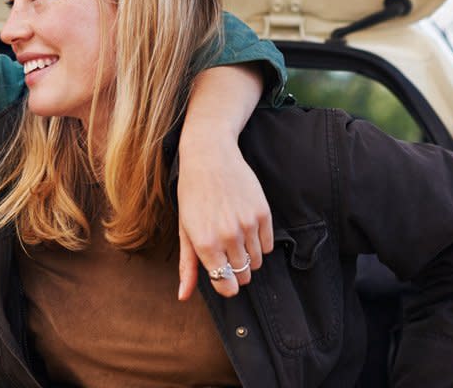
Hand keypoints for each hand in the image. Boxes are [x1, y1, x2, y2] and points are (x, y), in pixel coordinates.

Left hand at [175, 65, 271, 299]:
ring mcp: (248, 226)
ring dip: (248, 256)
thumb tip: (183, 296)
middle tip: (226, 252)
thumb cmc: (192, 193)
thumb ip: (187, 265)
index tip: (224, 277)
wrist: (210, 156)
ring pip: (257, 261)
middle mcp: (228, 237)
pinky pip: (269, 245)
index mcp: (205, 244)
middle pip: (243, 275)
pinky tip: (247, 227)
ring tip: (235, 236)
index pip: (226, 286)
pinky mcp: (263, 214)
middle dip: (237, 270)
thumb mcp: (184, 229)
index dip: (226, 286)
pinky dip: (261, 243)